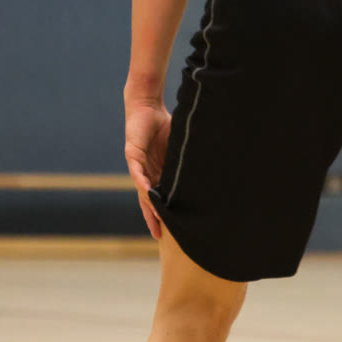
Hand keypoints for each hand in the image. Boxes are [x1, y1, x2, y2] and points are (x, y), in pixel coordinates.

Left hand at [124, 101, 171, 240]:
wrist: (147, 106)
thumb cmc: (163, 123)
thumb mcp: (178, 146)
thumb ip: (185, 158)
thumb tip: (209, 166)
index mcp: (157, 171)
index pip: (160, 196)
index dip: (164, 211)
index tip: (171, 229)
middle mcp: (146, 172)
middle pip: (148, 199)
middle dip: (153, 216)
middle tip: (158, 234)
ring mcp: (138, 164)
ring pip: (142, 189)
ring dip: (148, 204)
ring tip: (155, 217)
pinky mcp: (132, 154)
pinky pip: (137, 171)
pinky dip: (142, 182)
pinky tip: (148, 193)